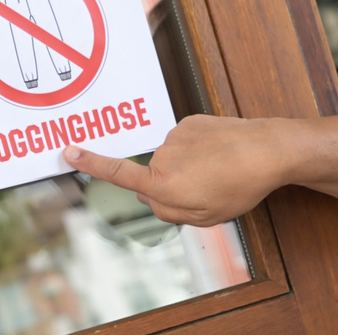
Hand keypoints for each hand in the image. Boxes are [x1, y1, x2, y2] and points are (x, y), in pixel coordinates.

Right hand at [63, 114, 288, 226]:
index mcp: (164, 185)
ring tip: (221, 169)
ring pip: (172, 160)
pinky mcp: (191, 122)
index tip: (68, 152)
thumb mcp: (205, 217)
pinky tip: (221, 154)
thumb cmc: (240, 186)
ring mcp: (177, 136)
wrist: (269, 150)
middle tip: (209, 189)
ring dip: (189, 166)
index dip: (91, 164)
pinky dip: (199, 150)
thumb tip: (150, 197)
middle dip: (173, 186)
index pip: (119, 175)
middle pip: (154, 179)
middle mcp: (164, 157)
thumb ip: (169, 212)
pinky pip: (186, 142)